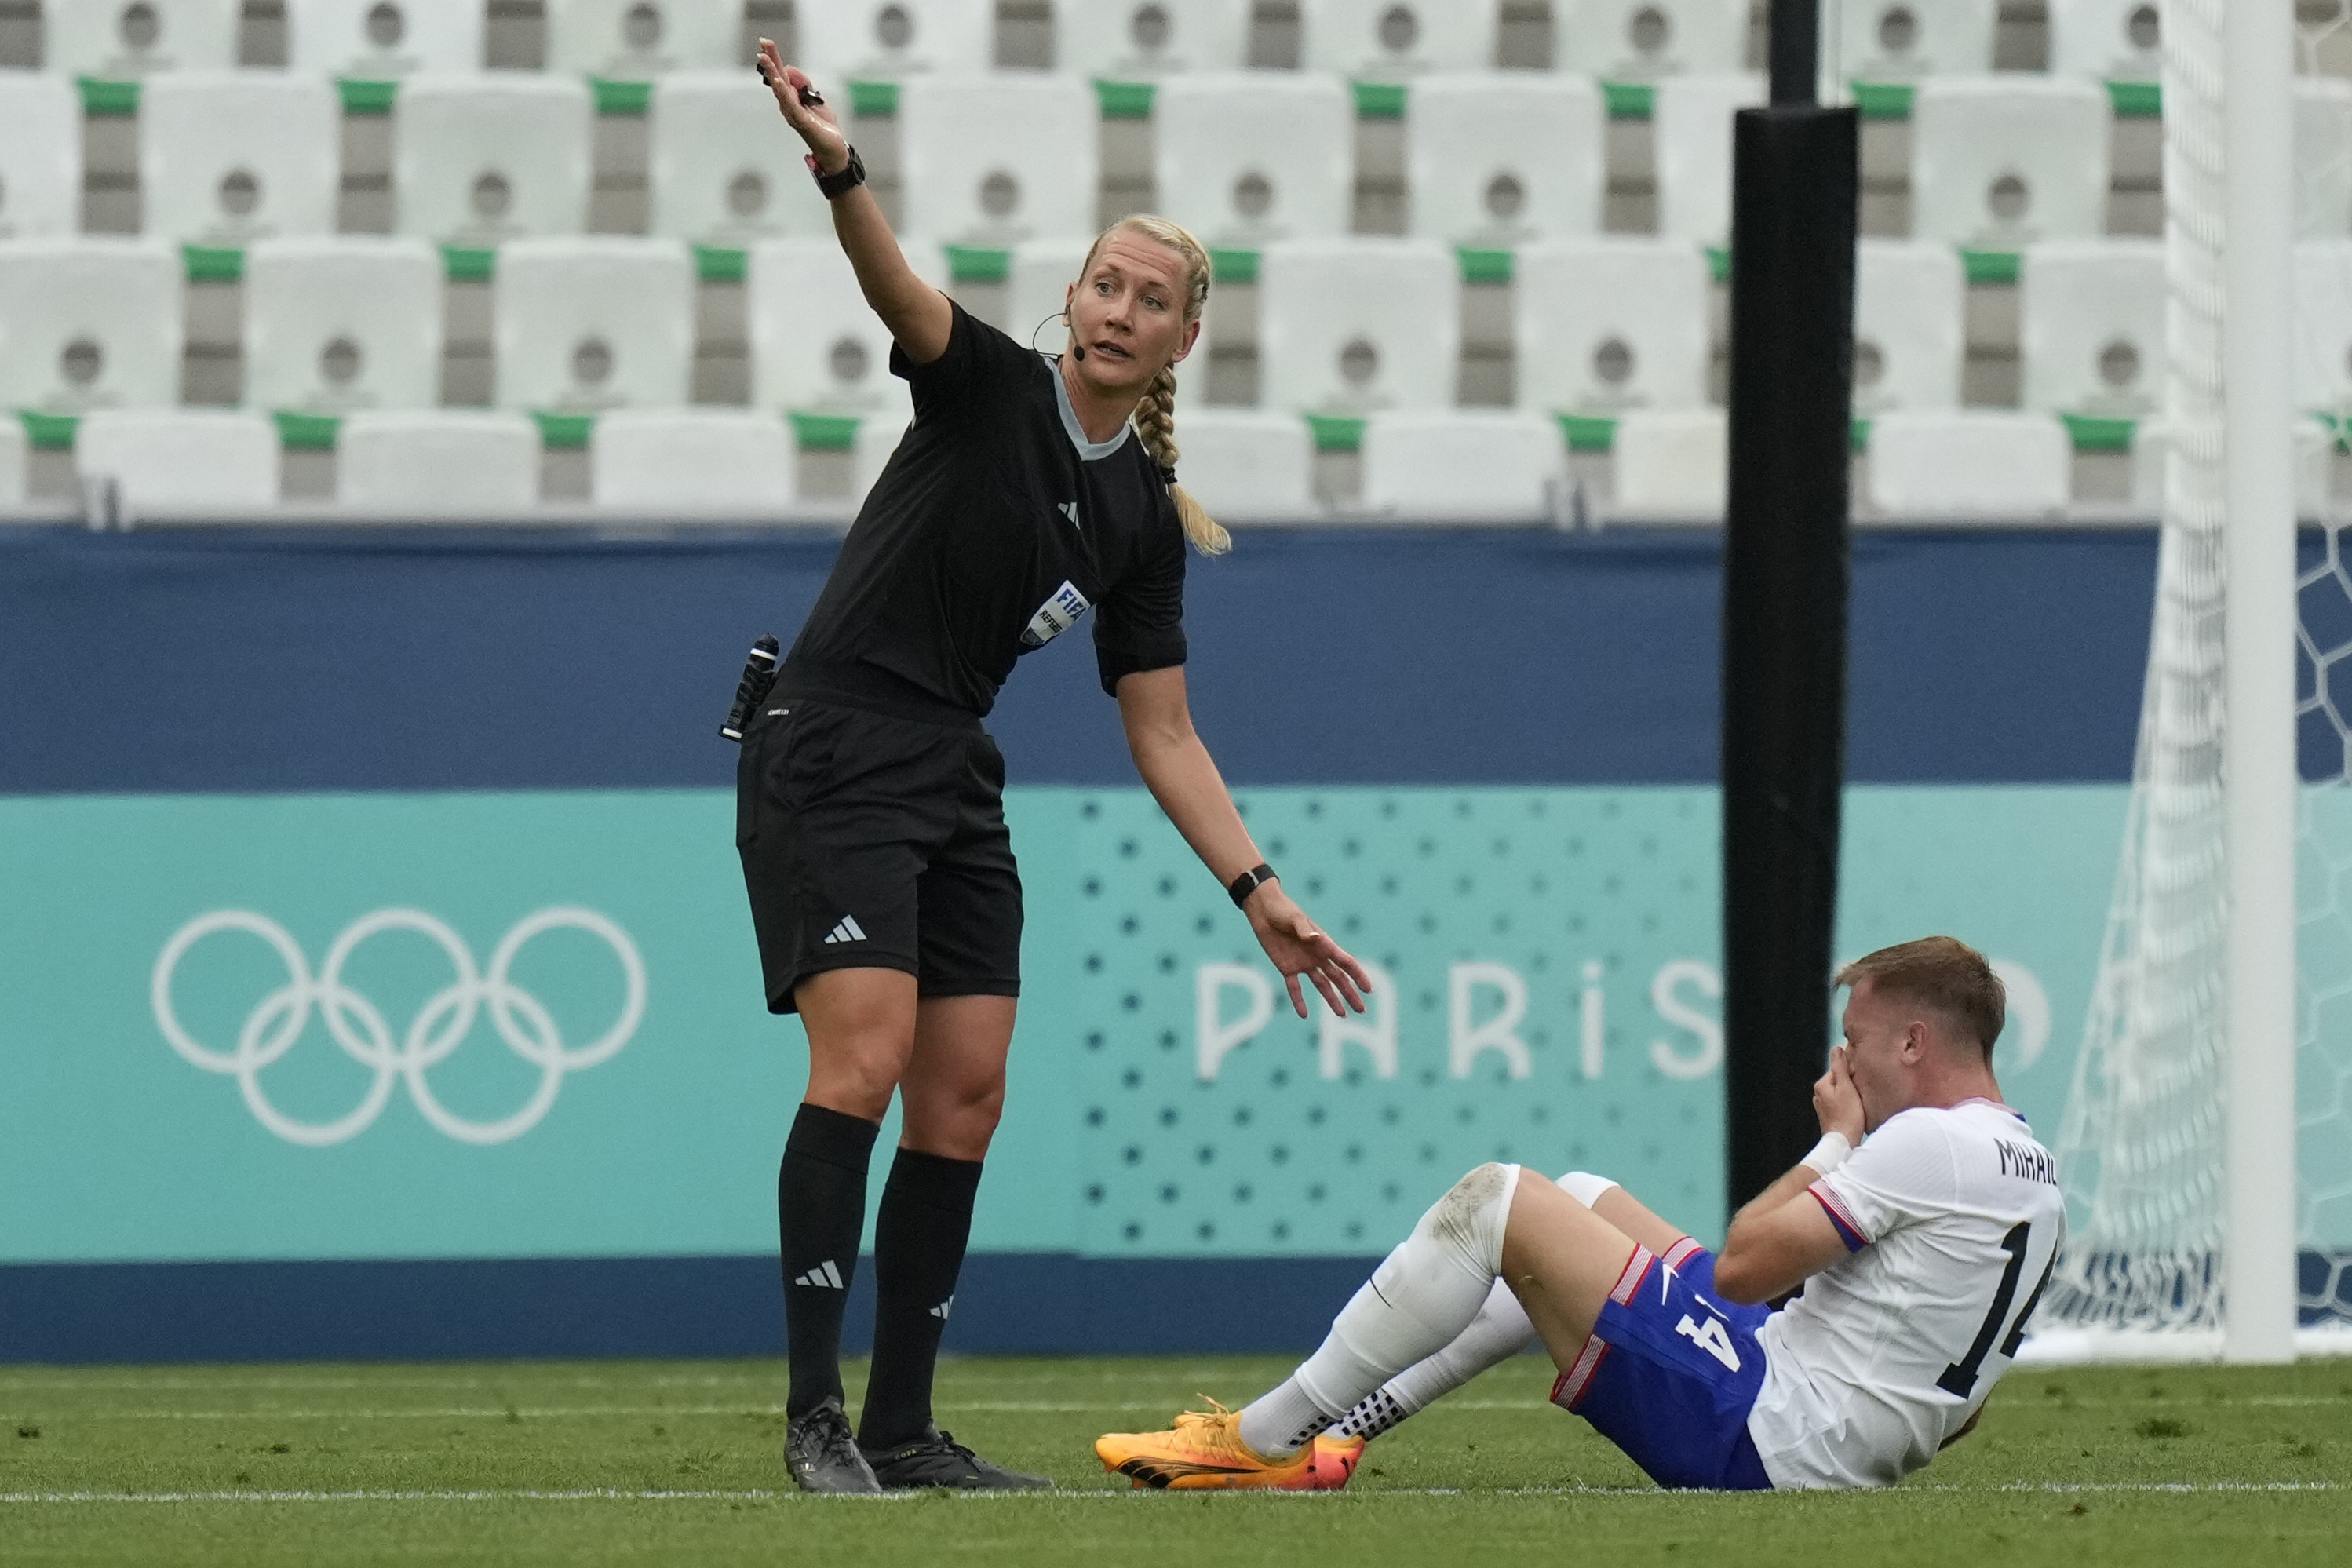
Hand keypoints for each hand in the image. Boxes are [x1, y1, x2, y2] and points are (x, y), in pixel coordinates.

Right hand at [756, 38, 848, 174]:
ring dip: (773, 72)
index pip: (781, 74)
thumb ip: (803, 84)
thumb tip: (789, 69)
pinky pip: (790, 104)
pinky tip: (779, 82)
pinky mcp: (800, 121)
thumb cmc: (823, 125)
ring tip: (765, 58)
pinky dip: (784, 93)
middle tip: (763, 42)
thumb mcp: (815, 98)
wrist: (833, 148)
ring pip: (780, 89)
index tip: (766, 43)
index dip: (774, 58)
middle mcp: (788, 104)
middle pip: (777, 77)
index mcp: (791, 97)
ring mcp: (792, 113)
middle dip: (770, 59)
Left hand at [1245, 884, 1372, 1018]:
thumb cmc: (1283, 909)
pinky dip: (1299, 1001)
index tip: (1368, 989)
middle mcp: (1317, 956)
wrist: (1264, 909)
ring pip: (1322, 985)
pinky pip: (1294, 988)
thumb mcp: (1294, 918)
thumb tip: (1315, 938)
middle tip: (1362, 1010)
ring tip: (1342, 1015)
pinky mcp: (1287, 967)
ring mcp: (1303, 963)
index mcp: (1324, 944)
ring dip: (1332, 1000)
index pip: (1346, 963)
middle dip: (1350, 993)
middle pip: (1338, 978)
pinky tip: (1304, 1015)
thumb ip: (1304, 930)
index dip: (1358, 976)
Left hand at [1812, 1044, 1864, 1144]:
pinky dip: (1848, 1103)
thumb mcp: (1847, 1088)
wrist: (1843, 1142)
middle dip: (1851, 1082)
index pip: (1838, 1068)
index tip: (1861, 1077)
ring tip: (1860, 1100)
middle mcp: (1818, 1094)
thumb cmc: (1848, 1115)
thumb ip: (1841, 1068)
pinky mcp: (1829, 1115)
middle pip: (1839, 1080)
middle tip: (1862, 1089)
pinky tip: (1856, 1109)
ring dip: (1851, 1093)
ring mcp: (1823, 1106)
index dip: (1852, 1070)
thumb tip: (1836, 1048)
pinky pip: (1840, 1103)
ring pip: (1840, 1092)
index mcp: (1821, 1085)